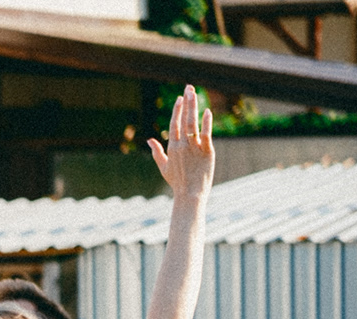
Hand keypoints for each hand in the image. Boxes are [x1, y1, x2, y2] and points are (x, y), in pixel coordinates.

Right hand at [147, 83, 213, 202]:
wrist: (190, 194)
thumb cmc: (177, 182)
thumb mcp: (163, 166)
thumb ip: (157, 151)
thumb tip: (149, 139)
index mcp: (172, 147)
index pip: (174, 124)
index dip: (177, 110)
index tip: (180, 98)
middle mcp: (183, 145)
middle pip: (184, 119)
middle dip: (187, 102)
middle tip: (189, 87)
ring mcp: (195, 147)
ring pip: (194, 123)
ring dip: (194, 107)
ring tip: (196, 93)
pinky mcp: (207, 151)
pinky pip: (206, 134)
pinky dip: (206, 122)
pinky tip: (207, 111)